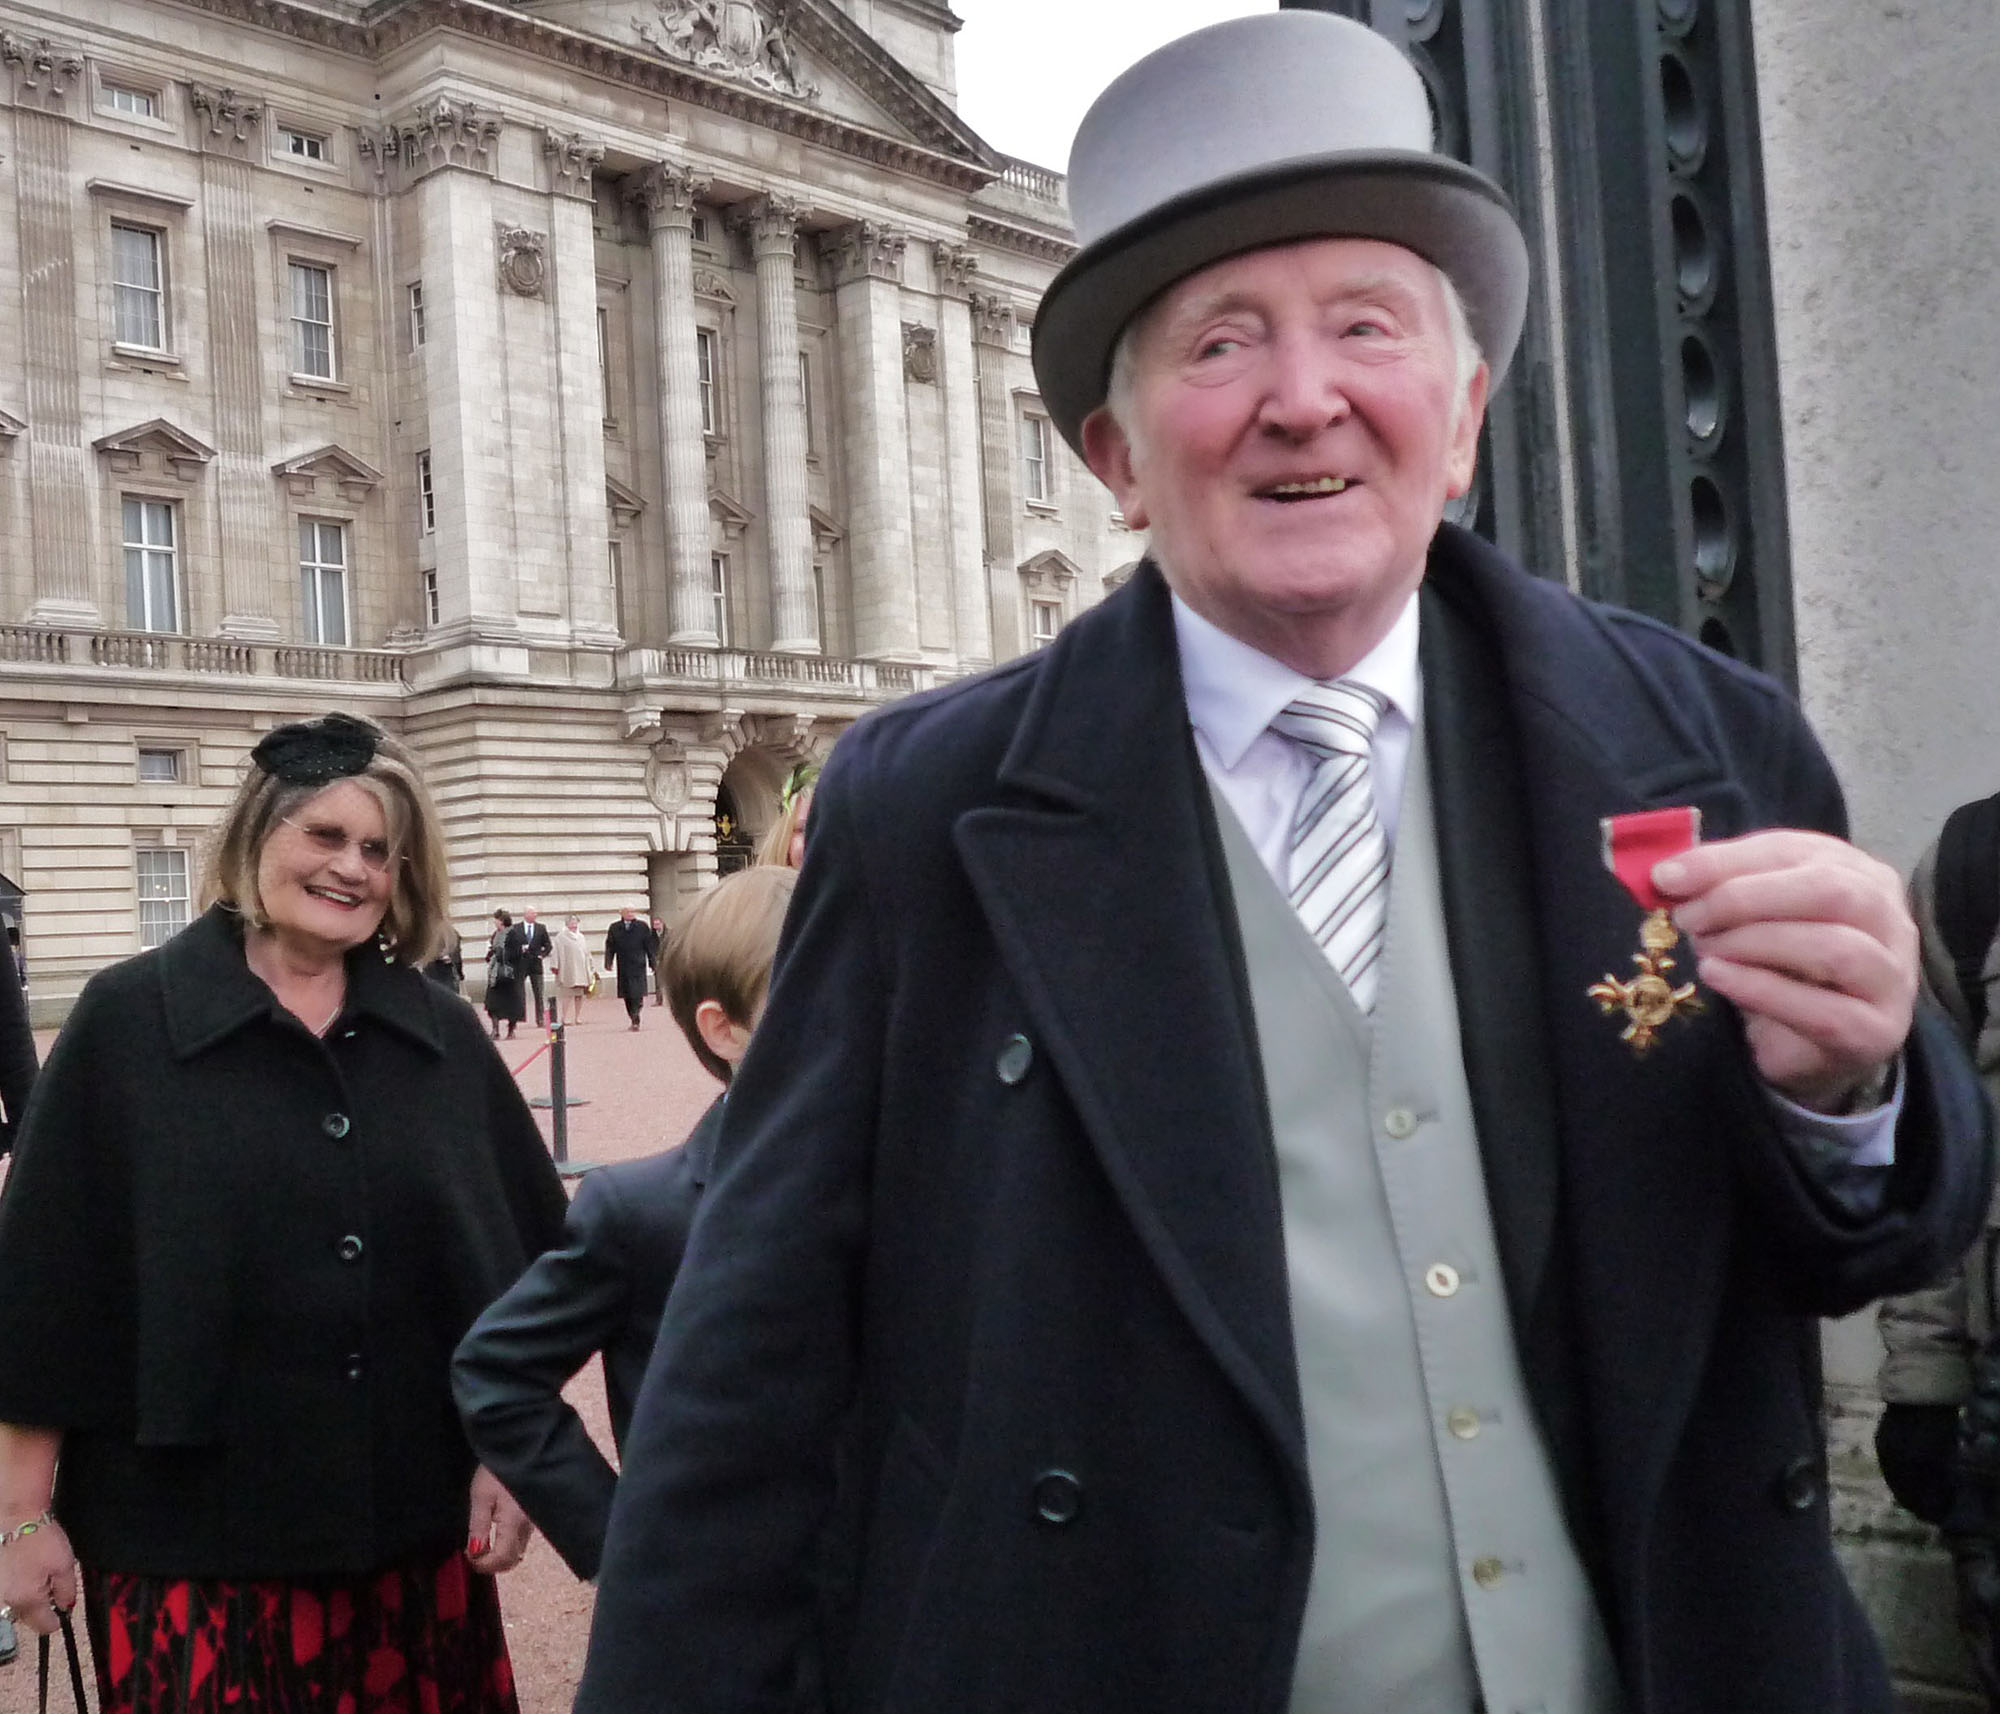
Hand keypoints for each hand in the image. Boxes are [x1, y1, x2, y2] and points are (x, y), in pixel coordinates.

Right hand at [0, 1516, 75, 1635]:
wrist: (16, 1517)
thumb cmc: (41, 1538)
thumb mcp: (65, 1564)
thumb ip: (66, 1591)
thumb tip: (66, 1608)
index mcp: (28, 1600)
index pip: (44, 1626)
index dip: (56, 1620)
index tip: (61, 1610)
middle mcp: (6, 1602)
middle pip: (27, 1618)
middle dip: (40, 1607)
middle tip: (48, 1584)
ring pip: (14, 1607)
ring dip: (25, 1598)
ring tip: (32, 1574)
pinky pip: (4, 1595)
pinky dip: (13, 1588)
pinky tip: (21, 1571)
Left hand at [466, 1466, 532, 1574]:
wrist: (520, 1446)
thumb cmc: (496, 1470)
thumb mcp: (480, 1496)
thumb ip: (479, 1527)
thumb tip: (475, 1553)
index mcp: (515, 1522)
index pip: (502, 1559)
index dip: (483, 1565)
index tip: (467, 1557)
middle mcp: (529, 1525)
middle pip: (513, 1559)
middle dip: (492, 1564)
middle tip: (473, 1553)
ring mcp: (535, 1520)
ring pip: (519, 1550)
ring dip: (500, 1554)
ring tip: (483, 1542)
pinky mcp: (536, 1514)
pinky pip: (523, 1538)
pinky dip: (508, 1543)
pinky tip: (496, 1532)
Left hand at [1653, 829, 1915, 1112]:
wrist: (1811, 1047)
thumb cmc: (1783, 970)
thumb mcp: (1754, 918)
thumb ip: (1723, 887)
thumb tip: (1669, 874)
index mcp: (1861, 875)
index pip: (1796, 851)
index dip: (1726, 861)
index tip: (1667, 877)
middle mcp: (1890, 920)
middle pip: (1828, 890)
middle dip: (1745, 898)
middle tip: (1688, 918)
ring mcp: (1892, 978)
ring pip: (1834, 947)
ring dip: (1754, 943)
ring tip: (1705, 950)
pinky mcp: (1876, 1031)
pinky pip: (1821, 1009)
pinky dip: (1760, 989)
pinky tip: (1718, 977)